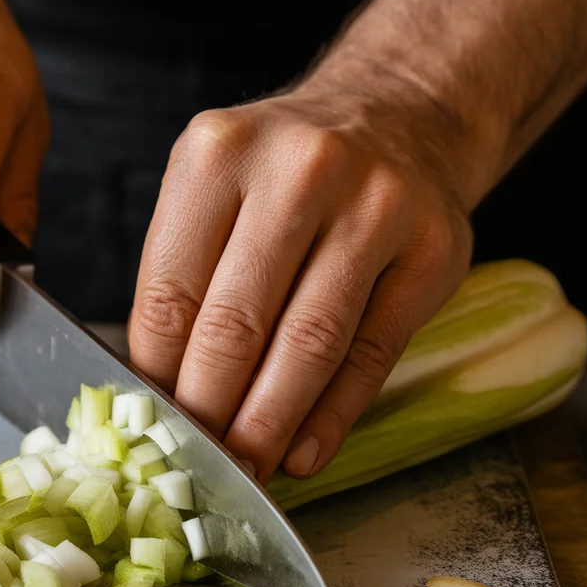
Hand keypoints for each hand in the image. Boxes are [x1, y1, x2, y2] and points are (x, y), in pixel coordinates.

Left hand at [129, 86, 473, 483]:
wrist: (395, 118)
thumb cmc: (281, 175)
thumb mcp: (213, 189)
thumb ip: (184, 276)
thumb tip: (158, 391)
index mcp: (218, 154)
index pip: (171, 293)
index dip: (158, 375)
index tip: (154, 424)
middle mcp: (298, 171)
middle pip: (237, 324)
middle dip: (210, 411)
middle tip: (197, 461)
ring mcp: (375, 207)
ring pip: (309, 345)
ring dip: (269, 425)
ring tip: (247, 468)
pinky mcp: (432, 251)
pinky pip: (371, 354)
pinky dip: (332, 416)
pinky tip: (305, 452)